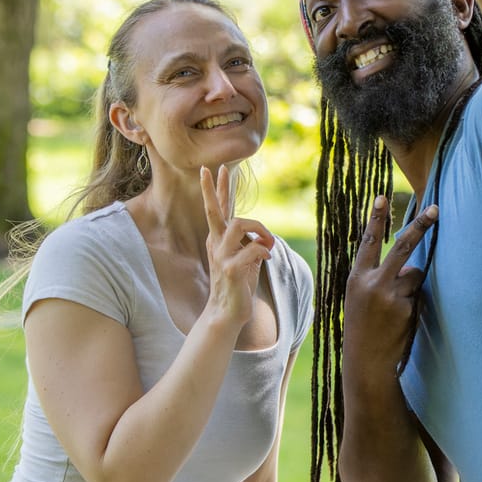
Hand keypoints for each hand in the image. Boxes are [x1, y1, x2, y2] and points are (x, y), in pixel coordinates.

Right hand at [199, 165, 276, 327]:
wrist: (227, 313)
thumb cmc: (238, 285)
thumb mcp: (246, 260)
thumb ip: (252, 244)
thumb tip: (264, 236)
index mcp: (219, 239)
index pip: (218, 210)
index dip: (217, 189)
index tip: (215, 168)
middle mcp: (216, 244)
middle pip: (213, 211)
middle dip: (213, 188)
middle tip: (213, 168)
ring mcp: (221, 256)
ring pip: (239, 225)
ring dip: (260, 229)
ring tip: (268, 242)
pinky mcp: (230, 269)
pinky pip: (252, 249)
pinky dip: (265, 250)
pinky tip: (267, 258)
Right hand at [343, 195, 437, 376]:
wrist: (366, 362)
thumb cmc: (363, 328)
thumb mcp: (361, 298)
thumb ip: (381, 278)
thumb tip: (411, 267)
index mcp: (357, 278)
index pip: (369, 242)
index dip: (375, 219)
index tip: (382, 197)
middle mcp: (374, 284)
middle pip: (403, 247)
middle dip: (420, 226)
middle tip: (436, 208)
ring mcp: (392, 296)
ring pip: (415, 275)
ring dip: (411, 286)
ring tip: (395, 310)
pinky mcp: (408, 309)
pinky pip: (419, 296)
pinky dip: (414, 304)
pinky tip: (401, 323)